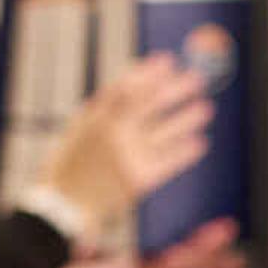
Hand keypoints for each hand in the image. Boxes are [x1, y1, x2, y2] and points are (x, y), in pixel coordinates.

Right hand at [39, 53, 213, 226]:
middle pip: (151, 103)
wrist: (62, 206)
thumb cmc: (70, 166)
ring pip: (166, 130)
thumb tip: (131, 83)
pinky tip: (199, 143)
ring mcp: (128, 154)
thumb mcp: (78, 131)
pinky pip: (170, 161)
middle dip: (175, 88)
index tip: (167, 60)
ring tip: (205, 108)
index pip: (127, 86)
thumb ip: (102, 109)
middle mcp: (113, 133)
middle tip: (195, 78)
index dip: (149, 72)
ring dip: (187, 117)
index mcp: (95, 118)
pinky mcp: (139, 178)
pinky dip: (185, 152)